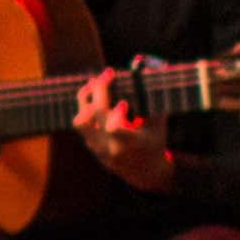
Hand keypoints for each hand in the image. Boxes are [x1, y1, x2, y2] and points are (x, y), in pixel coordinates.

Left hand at [68, 73, 168, 192]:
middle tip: (107, 74)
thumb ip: (153, 98)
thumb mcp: (159, 123)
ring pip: (80, 121)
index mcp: (130, 144)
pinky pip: (81, 123)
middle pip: (93, 117)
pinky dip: (86, 106)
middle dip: (99, 91)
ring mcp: (97, 148)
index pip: (114, 129)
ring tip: (94, 84)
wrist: (144, 172)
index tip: (124, 102)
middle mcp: (110, 148)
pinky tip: (95, 95)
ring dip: (85, 99)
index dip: (116, 113)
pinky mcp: (90, 146)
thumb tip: (150, 66)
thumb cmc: (154, 141)